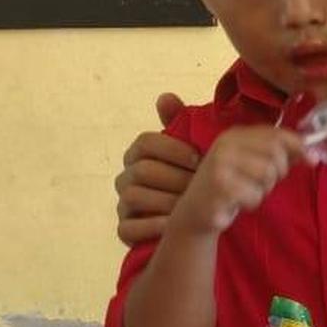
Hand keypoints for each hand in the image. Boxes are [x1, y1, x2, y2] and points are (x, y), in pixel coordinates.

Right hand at [116, 93, 197, 246]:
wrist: (191, 223)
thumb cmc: (190, 181)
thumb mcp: (190, 153)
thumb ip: (180, 125)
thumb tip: (165, 97)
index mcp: (139, 155)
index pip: (145, 142)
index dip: (172, 149)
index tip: (198, 159)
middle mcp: (126, 177)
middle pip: (143, 170)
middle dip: (176, 178)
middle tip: (202, 186)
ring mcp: (123, 204)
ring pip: (135, 197)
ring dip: (167, 201)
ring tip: (192, 206)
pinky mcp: (125, 230)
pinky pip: (128, 228)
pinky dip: (151, 226)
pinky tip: (173, 225)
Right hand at [169, 125, 305, 238]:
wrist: (195, 213)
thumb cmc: (231, 187)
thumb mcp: (253, 165)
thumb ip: (281, 155)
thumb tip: (313, 155)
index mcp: (235, 134)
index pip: (276, 134)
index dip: (298, 146)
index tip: (312, 160)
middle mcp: (226, 144)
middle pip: (275, 153)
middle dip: (278, 173)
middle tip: (263, 183)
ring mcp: (219, 164)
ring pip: (267, 174)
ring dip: (263, 190)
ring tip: (246, 192)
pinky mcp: (218, 186)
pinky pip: (254, 194)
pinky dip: (251, 203)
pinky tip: (236, 202)